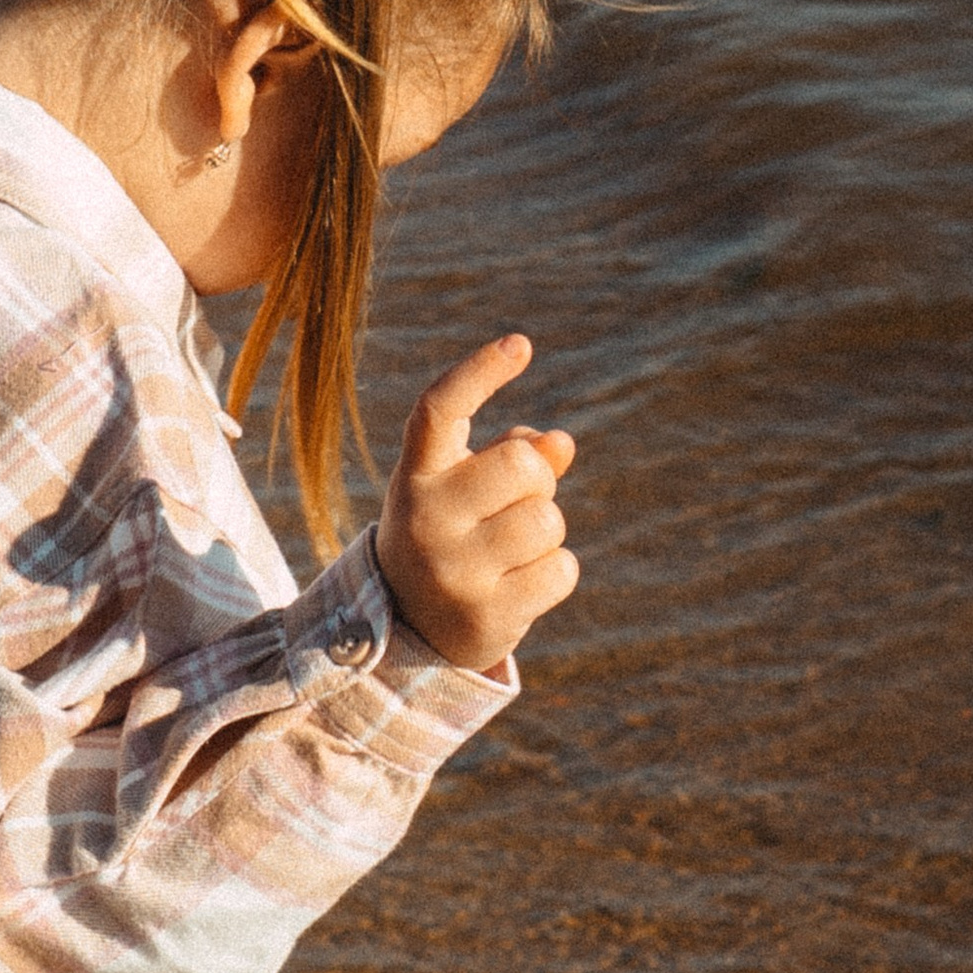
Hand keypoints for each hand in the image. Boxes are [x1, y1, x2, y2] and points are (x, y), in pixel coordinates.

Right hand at [373, 335, 577, 675]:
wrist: (410, 627)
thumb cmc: (452, 533)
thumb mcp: (466, 486)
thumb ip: (515, 454)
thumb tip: (562, 444)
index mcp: (416, 476)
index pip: (439, 410)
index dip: (479, 372)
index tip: (521, 344)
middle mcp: (425, 519)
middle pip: (521, 465)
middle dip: (536, 481)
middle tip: (512, 506)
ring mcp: (452, 571)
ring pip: (547, 521)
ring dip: (546, 532)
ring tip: (511, 552)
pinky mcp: (485, 617)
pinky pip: (561, 570)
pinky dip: (555, 572)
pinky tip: (522, 584)